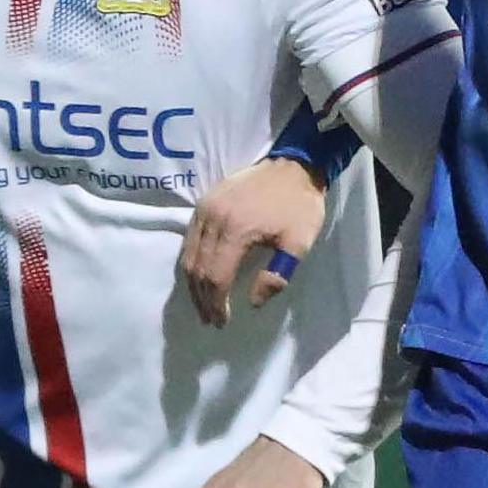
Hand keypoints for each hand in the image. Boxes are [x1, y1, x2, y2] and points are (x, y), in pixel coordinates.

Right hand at [177, 155, 325, 326]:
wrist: (293, 165)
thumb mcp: (299, 242)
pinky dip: (192, 262)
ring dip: (193, 284)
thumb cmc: (299, 205)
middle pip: (198, 269)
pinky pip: (189, 239)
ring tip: (203, 303)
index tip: (223, 321)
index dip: (217, 303)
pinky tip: (200, 275)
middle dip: (203, 299)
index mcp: (236, 230)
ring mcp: (204, 210)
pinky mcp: (203, 204)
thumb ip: (277, 275)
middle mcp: (213, 220)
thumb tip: (253, 301)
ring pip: (188, 256)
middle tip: (211, 319)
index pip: (216, 276)